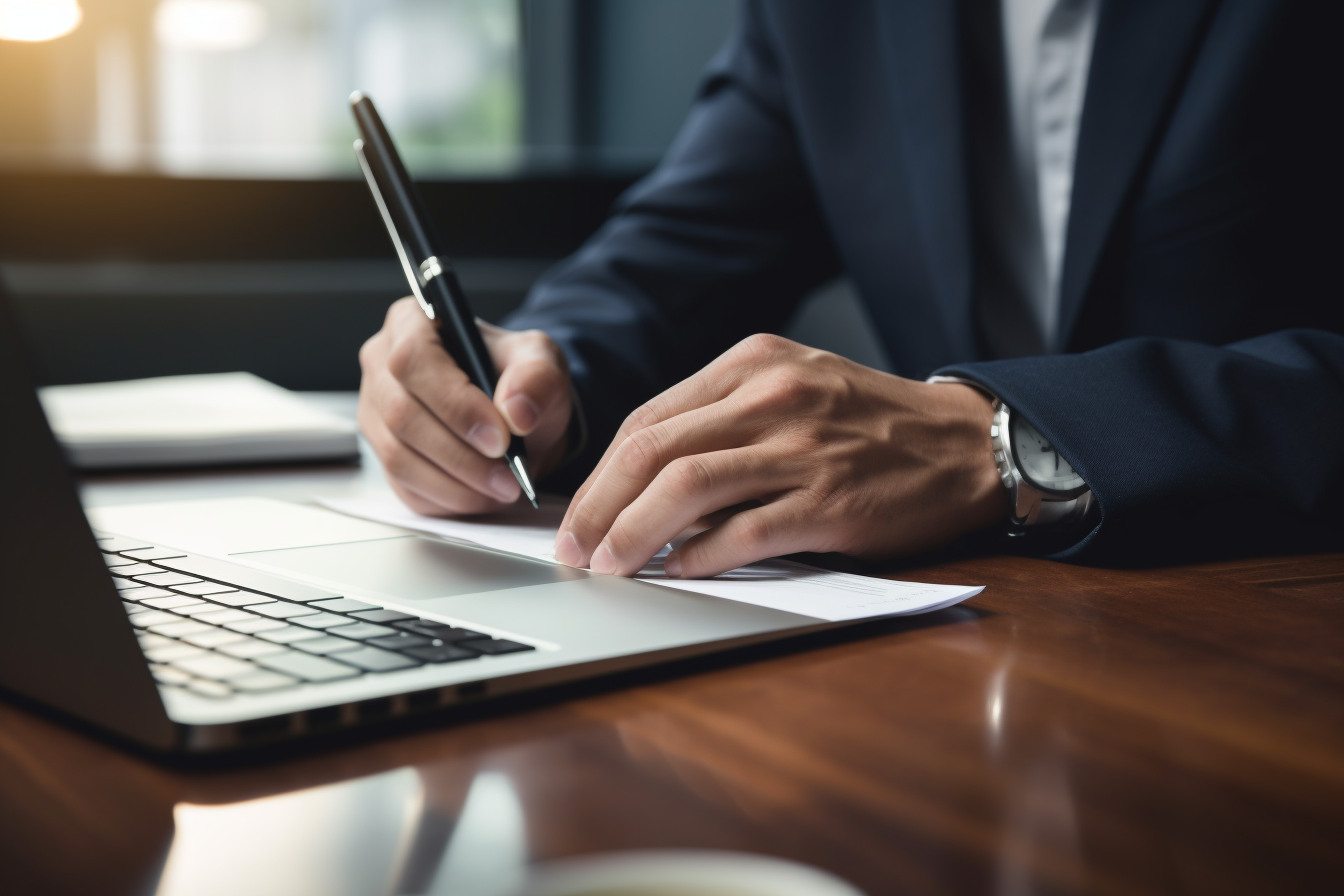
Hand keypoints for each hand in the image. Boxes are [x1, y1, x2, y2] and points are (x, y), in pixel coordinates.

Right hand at [358, 297, 571, 514]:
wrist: (515, 417)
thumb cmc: (517, 379)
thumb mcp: (543, 364)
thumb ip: (537, 377)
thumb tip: (516, 411)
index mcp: (412, 324)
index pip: (414, 359)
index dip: (455, 403)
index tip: (500, 437)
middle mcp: (382, 366)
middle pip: (401, 414)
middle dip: (461, 454)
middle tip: (509, 475)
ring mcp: (375, 414)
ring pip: (399, 457)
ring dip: (457, 483)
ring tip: (503, 487)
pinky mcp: (383, 457)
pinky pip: (405, 487)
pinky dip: (449, 499)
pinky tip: (482, 494)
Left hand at [553, 334, 1005, 576]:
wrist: (966, 443)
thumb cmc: (872, 425)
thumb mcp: (793, 390)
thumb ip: (723, 422)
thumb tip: (644, 487)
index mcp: (752, 364)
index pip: (648, 418)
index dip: (601, 474)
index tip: (578, 516)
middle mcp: (771, 397)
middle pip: (653, 451)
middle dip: (599, 507)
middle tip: (576, 550)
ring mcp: (801, 447)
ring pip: (685, 488)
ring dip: (633, 534)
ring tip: (610, 567)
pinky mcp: (830, 500)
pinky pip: (744, 532)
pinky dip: (701, 557)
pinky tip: (679, 573)